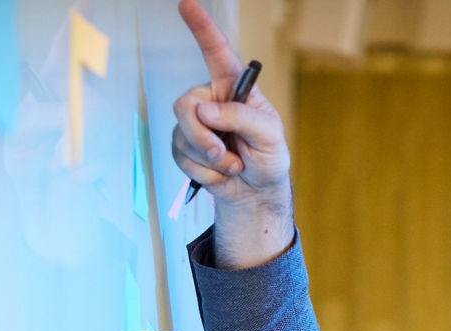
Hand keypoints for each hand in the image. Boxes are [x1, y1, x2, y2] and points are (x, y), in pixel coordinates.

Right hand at [172, 0, 292, 266]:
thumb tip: (204, 110)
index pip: (216, 52)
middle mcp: (211, 100)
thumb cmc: (269, 157)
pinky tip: (221, 173)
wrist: (256, 193)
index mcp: (234, 88)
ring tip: (233, 165)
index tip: (187, 3)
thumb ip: (241, 117)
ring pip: (181, 135)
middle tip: (222, 153)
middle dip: (200, 134)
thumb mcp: (269, 135)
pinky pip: (181, 156)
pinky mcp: (185, 146)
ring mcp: (196, 124)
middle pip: (185, 105)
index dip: (202, 28)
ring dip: (208, 158)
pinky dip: (204, 172)